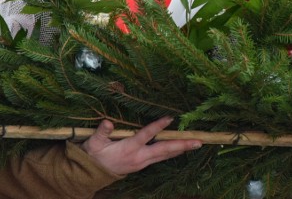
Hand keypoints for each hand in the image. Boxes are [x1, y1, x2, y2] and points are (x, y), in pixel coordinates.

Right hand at [81, 117, 200, 175]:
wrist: (94, 173)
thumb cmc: (94, 154)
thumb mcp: (94, 143)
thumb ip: (102, 132)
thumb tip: (108, 122)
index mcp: (129, 148)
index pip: (146, 135)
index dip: (158, 126)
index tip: (170, 118)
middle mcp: (139, 156)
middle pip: (164, 150)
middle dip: (181, 145)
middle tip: (198, 141)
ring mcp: (143, 162)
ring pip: (165, 155)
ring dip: (181, 149)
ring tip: (196, 144)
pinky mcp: (144, 164)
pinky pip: (162, 157)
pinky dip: (173, 152)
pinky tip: (181, 149)